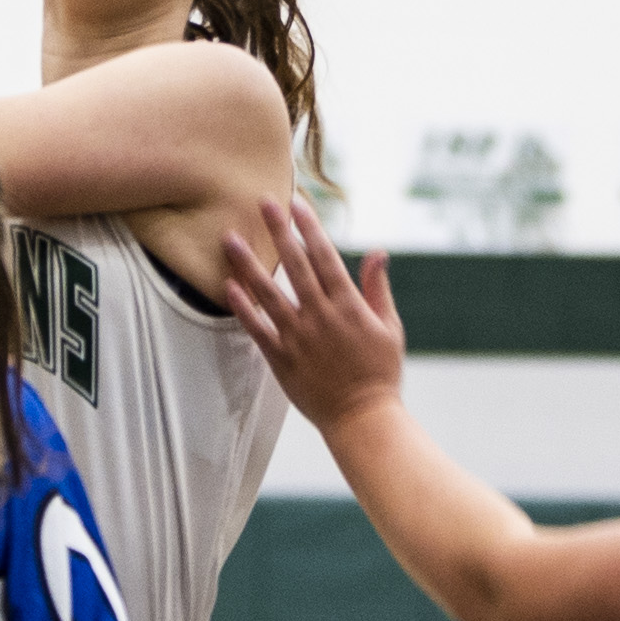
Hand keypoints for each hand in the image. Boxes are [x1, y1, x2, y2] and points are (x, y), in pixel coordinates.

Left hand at [220, 196, 408, 433]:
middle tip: (263, 201)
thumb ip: (378, 288)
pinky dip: (242, 307)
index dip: (309, 227)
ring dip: (248, 263)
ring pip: (267, 292)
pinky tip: (229, 285)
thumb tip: (377, 251)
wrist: (362, 418)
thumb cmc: (380, 373)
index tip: (296, 203)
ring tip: (229, 238)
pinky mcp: (281, 359)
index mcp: (348, 306)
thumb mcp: (390, 327)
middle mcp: (320, 316)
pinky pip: (257, 328)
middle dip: (278, 230)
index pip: (325, 256)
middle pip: (295, 265)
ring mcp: (298, 337)